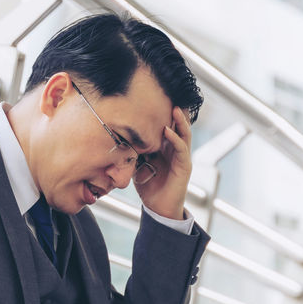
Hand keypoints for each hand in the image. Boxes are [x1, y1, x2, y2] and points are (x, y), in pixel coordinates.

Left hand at [136, 106, 192, 221]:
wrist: (159, 208)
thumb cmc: (149, 186)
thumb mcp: (138, 164)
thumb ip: (134, 151)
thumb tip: (118, 137)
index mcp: (166, 147)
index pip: (168, 125)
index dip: (165, 112)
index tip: (158, 97)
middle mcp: (176, 149)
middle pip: (179, 125)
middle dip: (175, 111)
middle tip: (170, 95)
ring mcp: (182, 157)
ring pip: (184, 134)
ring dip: (180, 120)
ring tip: (174, 107)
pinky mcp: (184, 166)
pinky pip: (181, 149)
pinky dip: (175, 139)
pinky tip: (168, 130)